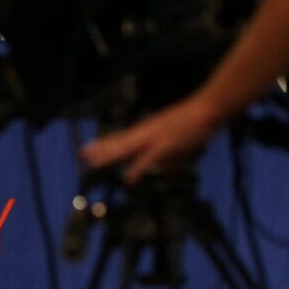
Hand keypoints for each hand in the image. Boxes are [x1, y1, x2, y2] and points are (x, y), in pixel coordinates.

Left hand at [79, 95, 221, 183]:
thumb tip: (164, 168)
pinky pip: (148, 159)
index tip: (89, 149)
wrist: (206, 110)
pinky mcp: (165, 145)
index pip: (121, 138)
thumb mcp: (179, 143)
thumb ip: (169, 158)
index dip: (105, 144)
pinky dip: (137, 169)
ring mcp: (154, 137)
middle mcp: (146, 132)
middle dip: (101, 149)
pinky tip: (129, 178)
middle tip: (82, 154)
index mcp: (147, 130)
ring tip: (94, 163)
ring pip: (127, 148)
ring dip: (111, 156)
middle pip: (119, 142)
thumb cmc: (194, 123)